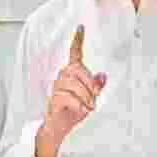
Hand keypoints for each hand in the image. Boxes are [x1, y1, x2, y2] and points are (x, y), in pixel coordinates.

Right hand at [40, 25, 106, 144]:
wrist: (58, 128)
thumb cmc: (72, 112)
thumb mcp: (90, 99)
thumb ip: (96, 87)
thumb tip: (103, 76)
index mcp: (72, 74)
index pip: (74, 54)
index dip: (77, 40)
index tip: (81, 27)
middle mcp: (62, 78)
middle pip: (78, 70)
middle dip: (90, 85)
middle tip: (94, 99)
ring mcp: (56, 88)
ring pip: (74, 84)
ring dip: (85, 97)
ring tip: (88, 107)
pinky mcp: (53, 100)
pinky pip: (68, 97)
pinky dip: (79, 105)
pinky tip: (81, 111)